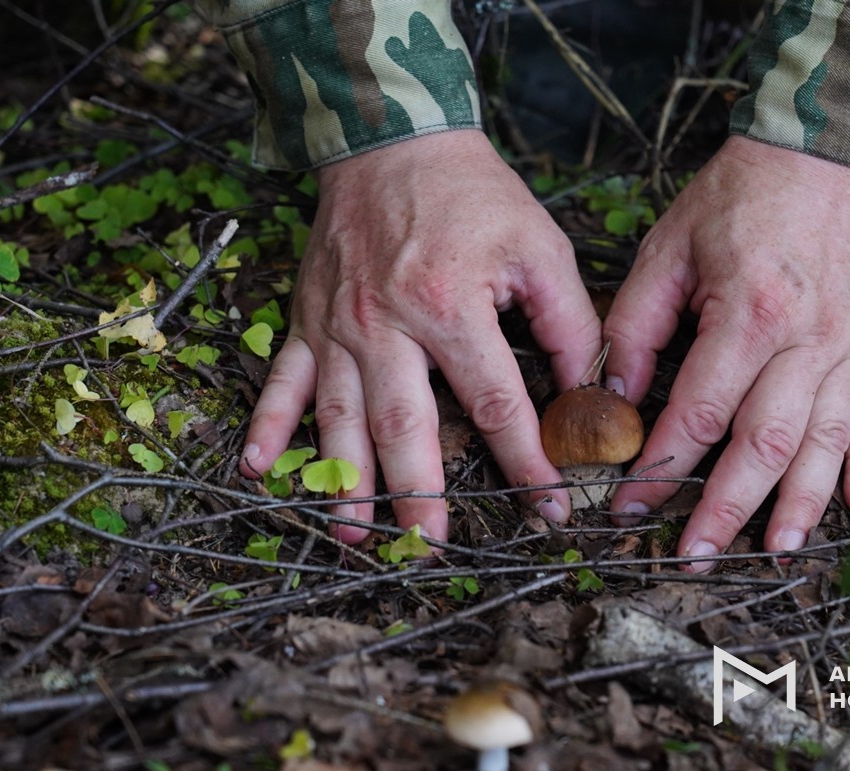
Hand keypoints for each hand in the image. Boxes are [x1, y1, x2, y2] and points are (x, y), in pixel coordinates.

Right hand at [239, 131, 600, 542]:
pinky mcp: (307, 318)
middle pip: (404, 428)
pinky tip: (256, 468)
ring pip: (337, 418)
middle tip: (431, 552)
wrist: (393, 140)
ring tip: (352, 540)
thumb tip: (594, 394)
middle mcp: (386, 325)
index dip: (527, 463)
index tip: (549, 508)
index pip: (496, 406)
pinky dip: (267, 423)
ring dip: (343, 483)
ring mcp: (338, 325)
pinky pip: (282, 378)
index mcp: (452, 307)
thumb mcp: (540, 248)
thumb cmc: (473, 195)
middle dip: (418, 498)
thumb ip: (571, 325)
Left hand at [604, 136, 849, 569]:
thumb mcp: (666, 249)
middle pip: (765, 446)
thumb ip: (635, 326)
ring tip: (774, 552)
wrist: (823, 156)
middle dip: (726, 509)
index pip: (699, 414)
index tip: (629, 505)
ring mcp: (848, 348)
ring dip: (800, 505)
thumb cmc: (738, 199)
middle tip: (695, 556)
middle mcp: (807, 341)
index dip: (660, 468)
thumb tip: (613, 399)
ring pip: (824, 444)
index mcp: (749, 314)